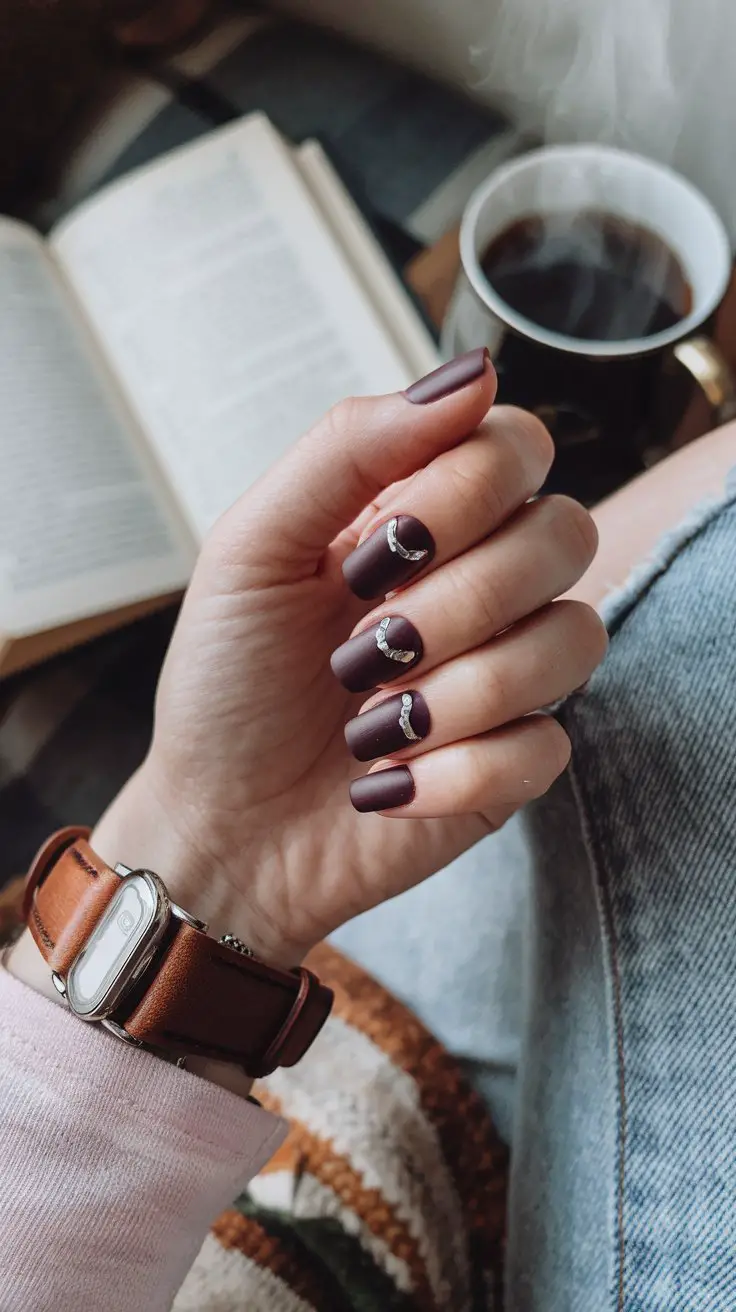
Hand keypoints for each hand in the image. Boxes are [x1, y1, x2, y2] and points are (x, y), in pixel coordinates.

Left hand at [93, 351, 606, 966]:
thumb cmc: (226, 683)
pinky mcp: (516, 761)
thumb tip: (473, 373)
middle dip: (454, 599)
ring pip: (572, 638)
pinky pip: (548, 746)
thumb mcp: (252, 548)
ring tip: (367, 722)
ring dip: (454, 690)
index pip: (516, 445)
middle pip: (563, 531)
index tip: (372, 549)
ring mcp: (507, 671)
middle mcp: (480, 580)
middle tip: (363, 644)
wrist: (218, 826)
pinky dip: (454, 772)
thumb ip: (350, 447)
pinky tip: (388, 783)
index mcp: (420, 513)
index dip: (463, 491)